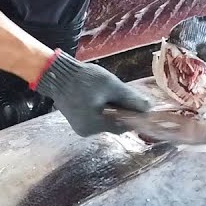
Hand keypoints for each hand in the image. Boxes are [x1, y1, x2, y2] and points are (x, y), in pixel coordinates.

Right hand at [34, 52, 151, 136]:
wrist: (57, 74)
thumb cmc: (83, 79)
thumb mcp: (111, 86)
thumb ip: (130, 98)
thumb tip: (148, 108)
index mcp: (95, 125)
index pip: (123, 126)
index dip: (133, 115)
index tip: (139, 104)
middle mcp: (87, 131)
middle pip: (114, 124)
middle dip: (121, 111)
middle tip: (121, 94)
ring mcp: (80, 128)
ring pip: (105, 121)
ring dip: (111, 110)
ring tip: (108, 93)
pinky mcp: (77, 122)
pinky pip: (96, 118)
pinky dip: (101, 110)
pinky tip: (99, 97)